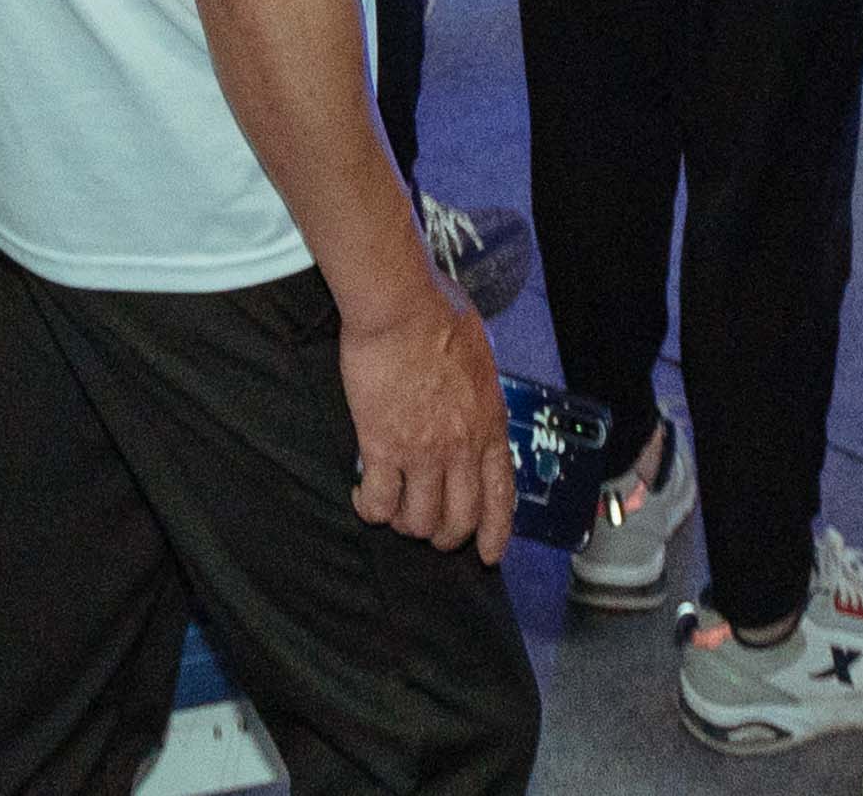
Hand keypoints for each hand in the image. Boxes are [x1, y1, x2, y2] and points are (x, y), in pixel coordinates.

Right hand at [334, 280, 513, 560]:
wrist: (401, 307)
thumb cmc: (438, 314)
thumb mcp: (480, 357)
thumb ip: (477, 389)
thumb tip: (468, 392)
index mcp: (490, 425)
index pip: (500, 496)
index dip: (495, 533)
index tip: (487, 555)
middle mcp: (461, 449)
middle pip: (459, 519)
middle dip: (443, 535)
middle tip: (427, 531)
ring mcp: (422, 452)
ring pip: (418, 520)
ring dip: (404, 524)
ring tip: (391, 511)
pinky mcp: (382, 447)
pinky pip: (378, 501)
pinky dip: (370, 508)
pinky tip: (362, 497)